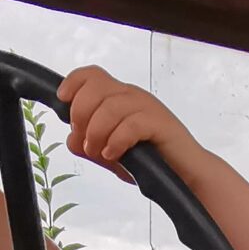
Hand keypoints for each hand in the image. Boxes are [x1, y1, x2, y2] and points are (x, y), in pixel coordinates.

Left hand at [60, 66, 194, 182]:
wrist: (186, 174)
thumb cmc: (149, 161)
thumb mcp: (110, 154)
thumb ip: (88, 145)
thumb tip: (72, 139)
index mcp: (119, 97)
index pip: (91, 75)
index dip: (72, 83)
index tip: (62, 101)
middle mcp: (132, 96)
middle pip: (95, 87)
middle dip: (81, 115)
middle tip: (86, 142)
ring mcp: (147, 107)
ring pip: (110, 107)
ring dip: (96, 133)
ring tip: (100, 154)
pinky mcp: (160, 123)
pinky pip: (130, 124)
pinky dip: (116, 141)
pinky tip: (113, 155)